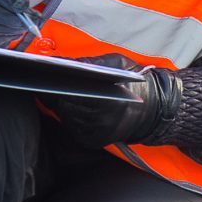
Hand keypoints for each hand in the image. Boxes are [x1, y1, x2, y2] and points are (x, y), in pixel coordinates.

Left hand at [45, 57, 179, 147]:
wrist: (153, 109)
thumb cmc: (133, 81)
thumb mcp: (115, 63)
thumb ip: (87, 62)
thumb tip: (56, 60)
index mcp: (109, 100)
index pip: (72, 93)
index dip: (58, 85)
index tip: (48, 76)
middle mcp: (103, 120)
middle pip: (65, 106)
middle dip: (60, 94)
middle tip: (57, 84)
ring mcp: (98, 133)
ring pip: (66, 117)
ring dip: (65, 106)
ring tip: (71, 95)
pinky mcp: (94, 141)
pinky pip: (72, 128)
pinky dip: (71, 118)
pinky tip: (79, 109)